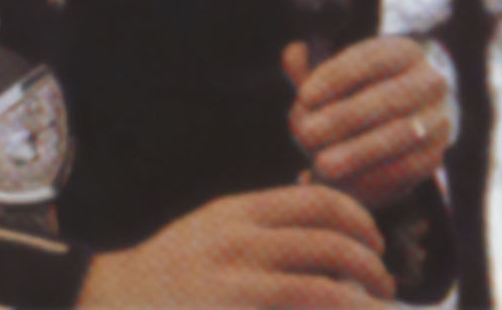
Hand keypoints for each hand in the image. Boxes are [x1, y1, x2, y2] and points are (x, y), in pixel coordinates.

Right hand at [77, 185, 394, 306]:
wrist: (118, 303)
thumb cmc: (175, 271)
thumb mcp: (214, 228)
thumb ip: (262, 224)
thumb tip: (328, 223)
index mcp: (238, 212)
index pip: (320, 201)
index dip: (361, 221)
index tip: (375, 242)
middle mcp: (240, 244)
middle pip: (332, 245)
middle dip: (372, 268)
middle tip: (384, 285)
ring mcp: (238, 287)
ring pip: (327, 290)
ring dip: (363, 303)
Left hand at [283, 37, 450, 210]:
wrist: (399, 122)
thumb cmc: (354, 93)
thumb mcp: (334, 77)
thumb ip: (311, 68)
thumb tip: (293, 53)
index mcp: (404, 51)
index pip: (370, 59)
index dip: (335, 76)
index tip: (303, 96)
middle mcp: (430, 81)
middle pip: (387, 99)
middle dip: (343, 119)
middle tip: (305, 137)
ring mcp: (439, 118)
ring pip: (400, 137)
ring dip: (358, 153)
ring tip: (321, 165)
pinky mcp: (437, 155)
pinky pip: (409, 169)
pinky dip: (374, 178)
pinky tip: (344, 185)